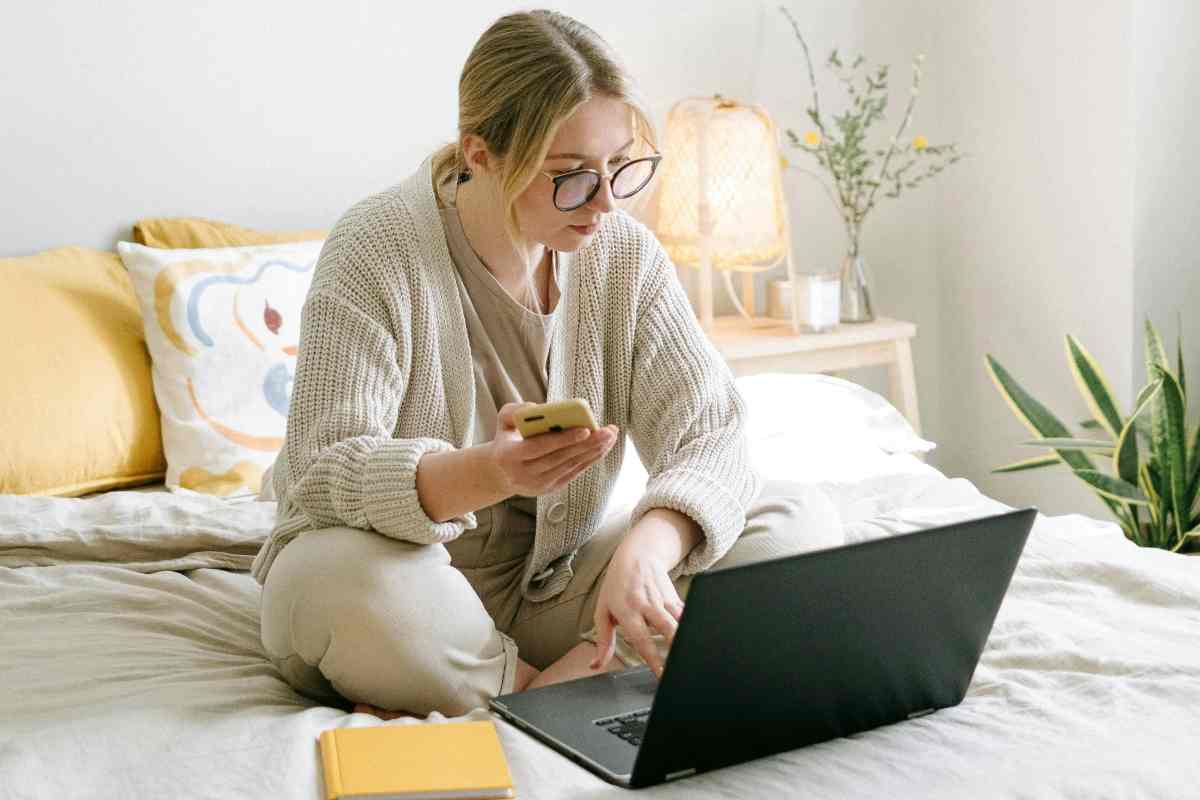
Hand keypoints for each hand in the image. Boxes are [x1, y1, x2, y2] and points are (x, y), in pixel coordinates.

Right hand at [486, 402, 617, 497]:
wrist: (501, 472)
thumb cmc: (506, 440)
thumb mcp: (502, 422)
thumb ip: (514, 411)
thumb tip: (537, 408)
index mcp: (509, 456)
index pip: (539, 447)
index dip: (563, 439)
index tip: (585, 429)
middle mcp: (524, 474)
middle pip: (560, 458)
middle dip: (587, 444)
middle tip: (607, 431)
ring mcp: (539, 484)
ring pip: (571, 466)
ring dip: (593, 451)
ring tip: (610, 435)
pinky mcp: (551, 488)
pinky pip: (574, 472)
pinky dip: (590, 459)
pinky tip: (603, 447)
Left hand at [589, 537, 684, 677]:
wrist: (636, 554)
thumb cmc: (616, 587)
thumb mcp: (602, 612)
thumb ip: (603, 642)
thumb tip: (596, 665)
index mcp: (627, 611)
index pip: (642, 639)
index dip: (653, 659)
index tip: (661, 675)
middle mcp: (646, 604)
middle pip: (666, 627)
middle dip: (676, 647)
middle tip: (682, 667)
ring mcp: (662, 599)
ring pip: (680, 620)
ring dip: (687, 637)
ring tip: (693, 655)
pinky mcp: (674, 596)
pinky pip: (685, 613)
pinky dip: (691, 625)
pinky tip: (697, 639)